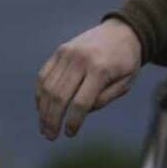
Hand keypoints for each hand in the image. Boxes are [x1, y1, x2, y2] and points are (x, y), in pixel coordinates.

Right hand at [36, 18, 141, 139]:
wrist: (122, 31)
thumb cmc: (126, 61)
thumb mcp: (126, 82)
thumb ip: (105, 98)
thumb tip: (82, 111)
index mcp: (100, 69)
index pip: (81, 102)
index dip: (73, 121)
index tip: (70, 134)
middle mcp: (80, 60)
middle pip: (60, 96)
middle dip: (53, 120)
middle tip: (50, 136)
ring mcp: (67, 54)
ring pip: (48, 87)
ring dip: (43, 110)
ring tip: (44, 128)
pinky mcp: (60, 51)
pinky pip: (44, 75)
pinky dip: (40, 93)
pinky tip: (41, 108)